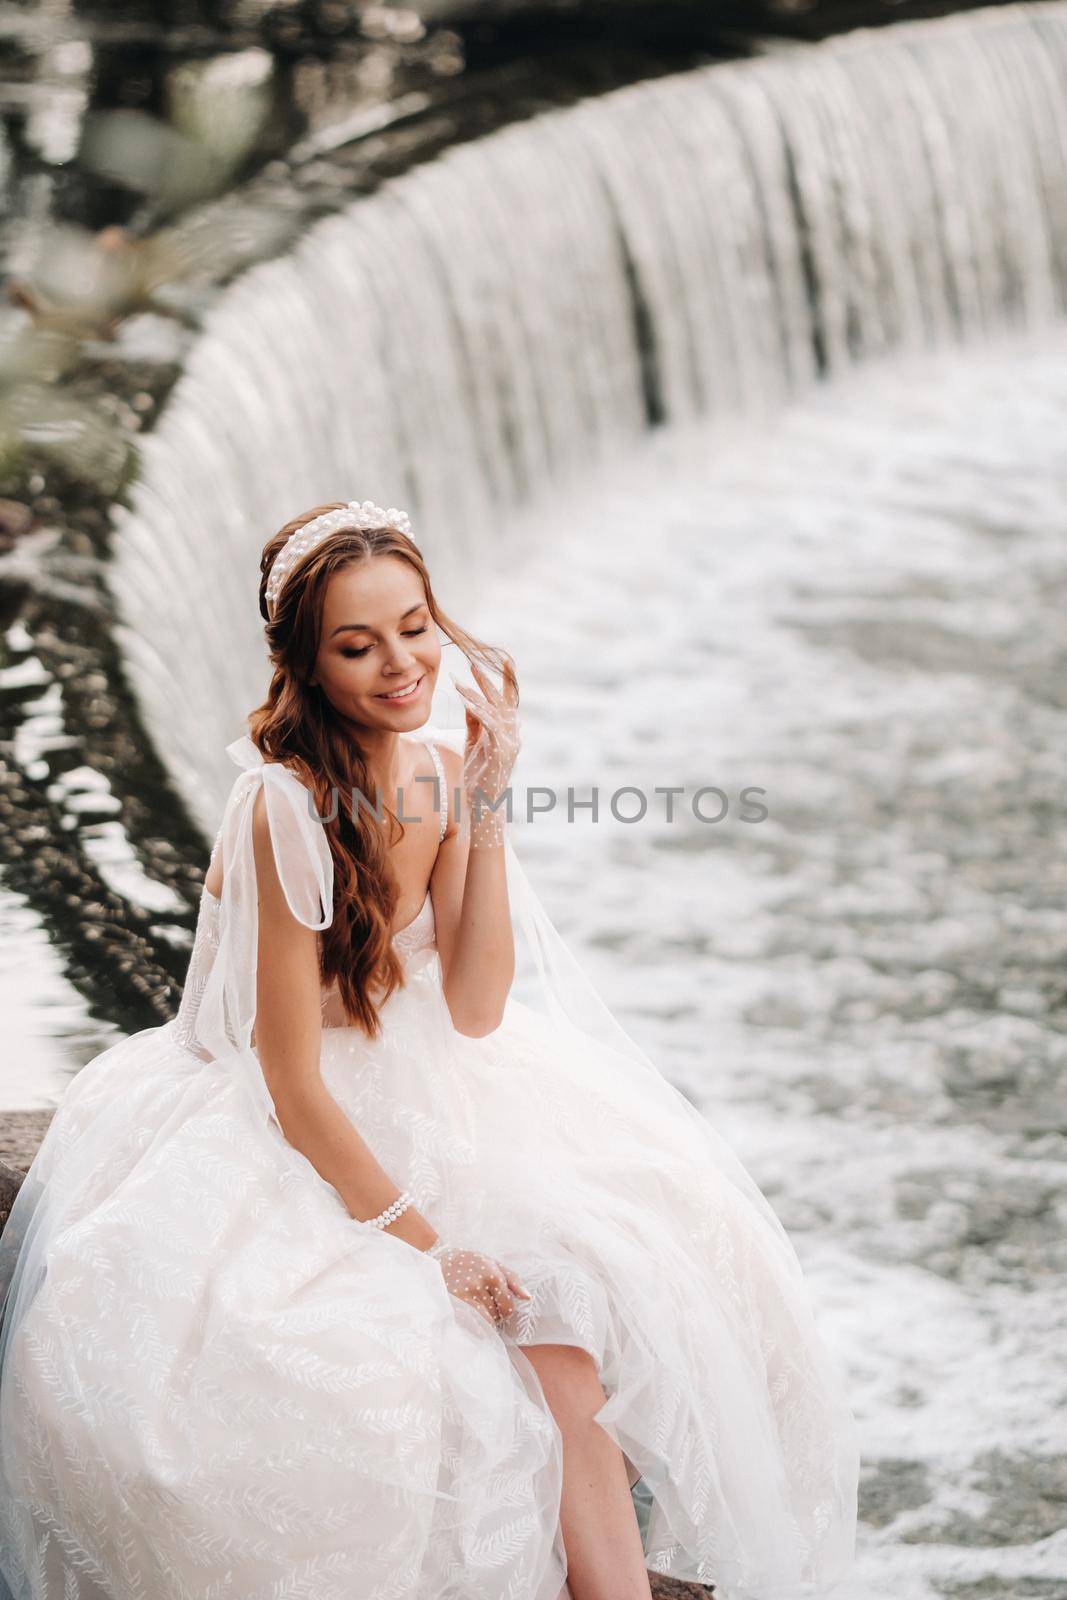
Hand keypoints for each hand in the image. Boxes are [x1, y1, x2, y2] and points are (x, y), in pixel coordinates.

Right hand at [431, 1244, 530, 1327]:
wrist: (439, 1260)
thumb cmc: (471, 1263)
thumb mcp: (494, 1264)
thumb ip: (514, 1280)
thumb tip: (527, 1298)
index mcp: (493, 1275)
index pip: (508, 1308)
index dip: (505, 1309)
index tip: (497, 1304)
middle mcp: (479, 1286)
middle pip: (496, 1316)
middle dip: (493, 1314)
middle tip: (483, 1303)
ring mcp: (464, 1296)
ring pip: (484, 1322)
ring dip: (482, 1319)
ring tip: (475, 1306)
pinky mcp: (452, 1305)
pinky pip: (470, 1325)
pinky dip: (472, 1324)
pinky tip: (468, 1313)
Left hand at [449, 659, 520, 847]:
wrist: (483, 807)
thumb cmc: (478, 778)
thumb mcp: (474, 745)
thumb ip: (474, 723)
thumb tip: (470, 700)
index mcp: (507, 732)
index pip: (508, 701)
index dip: (505, 680)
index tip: (502, 659)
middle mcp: (512, 735)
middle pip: (503, 701)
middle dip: (489, 680)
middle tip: (475, 661)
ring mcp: (509, 743)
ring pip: (494, 710)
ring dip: (476, 693)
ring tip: (460, 680)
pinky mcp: (501, 751)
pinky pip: (489, 725)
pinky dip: (477, 710)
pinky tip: (465, 699)